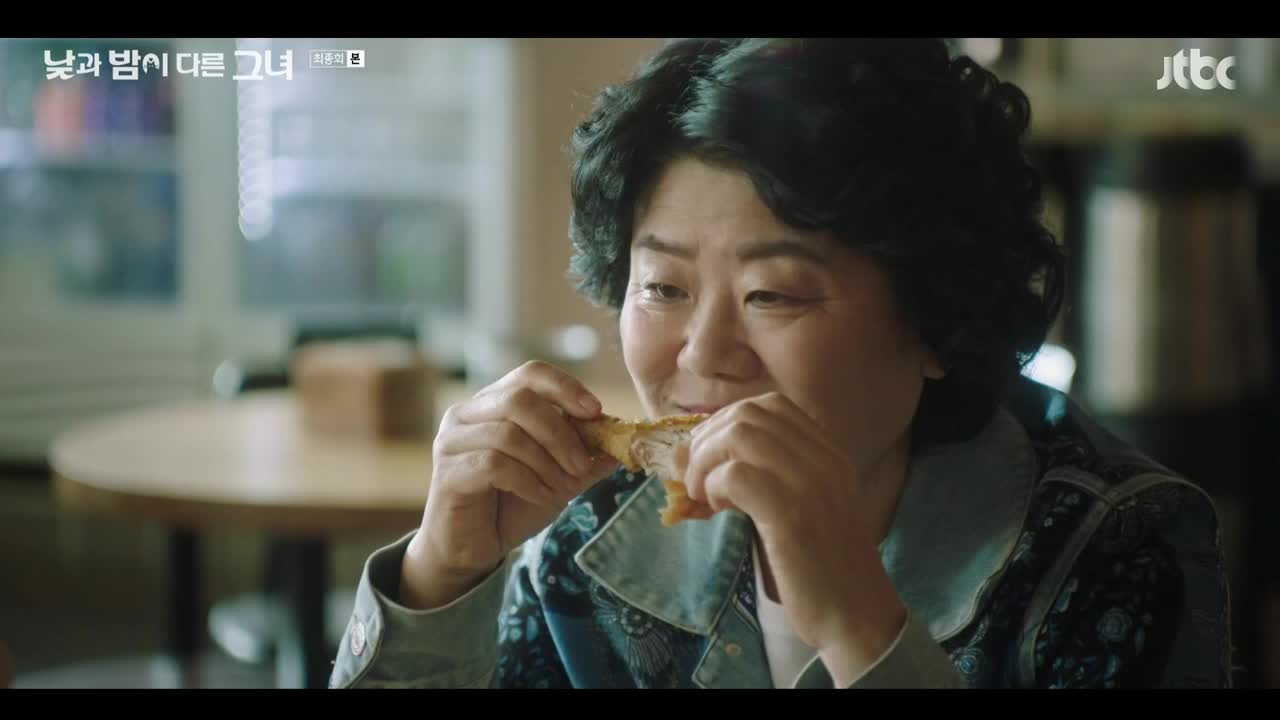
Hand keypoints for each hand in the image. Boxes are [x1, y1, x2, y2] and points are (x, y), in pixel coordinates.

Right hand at [401, 361, 618, 609]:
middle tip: (581, 466)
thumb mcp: (558, 477)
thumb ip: (585, 457)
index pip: (531, 373)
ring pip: (508, 434)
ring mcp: (452, 441)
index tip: (595, 412)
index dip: (565, 388)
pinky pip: (494, 465)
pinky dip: (527, 482)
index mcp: (494, 402)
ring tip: (561, 489)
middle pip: (520, 399)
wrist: (473, 547)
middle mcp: (467, 413)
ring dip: (546, 464)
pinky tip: (539, 496)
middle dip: (560, 433)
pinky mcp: (447, 472)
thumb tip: (622, 440)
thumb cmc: (512, 505)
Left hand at [681, 392, 906, 681]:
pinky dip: (712, 486)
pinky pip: (735, 475)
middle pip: (748, 414)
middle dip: (708, 439)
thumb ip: (772, 476)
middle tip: (696, 476)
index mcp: (829, 453)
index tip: (711, 456)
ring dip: (705, 461)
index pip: (771, 406)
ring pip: (738, 436)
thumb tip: (702, 459)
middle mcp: (824, 459)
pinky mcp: (791, 515)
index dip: (727, 423)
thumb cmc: (823, 568)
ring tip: (703, 495)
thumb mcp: (806, 506)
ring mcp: (810, 484)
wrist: (856, 615)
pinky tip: (716, 510)